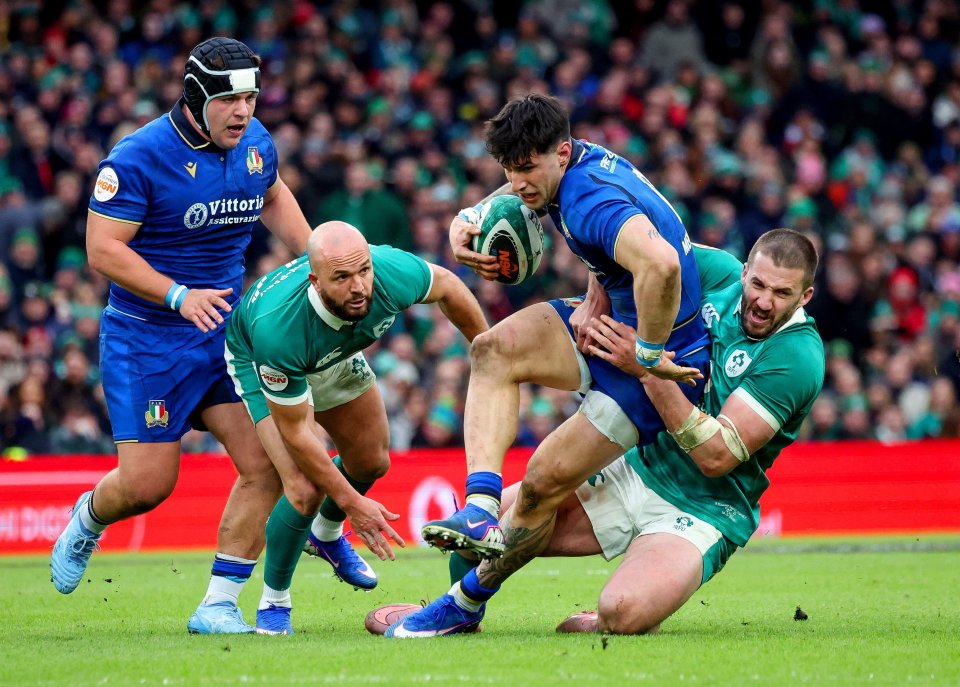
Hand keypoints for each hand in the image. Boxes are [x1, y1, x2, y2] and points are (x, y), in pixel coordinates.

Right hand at [179, 287, 232, 332]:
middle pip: (209, 309)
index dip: (223, 304)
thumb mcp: (210, 292)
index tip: (229, 309)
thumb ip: (221, 293)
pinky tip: (206, 330)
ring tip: (215, 328)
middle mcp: (202, 303)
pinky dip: (201, 326)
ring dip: (208, 322)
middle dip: (215, 315)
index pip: (216, 300)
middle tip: (221, 321)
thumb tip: (232, 290)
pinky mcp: (191, 315)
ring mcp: (196, 309)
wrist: (182, 296)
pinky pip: (196, 321)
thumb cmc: (200, 295)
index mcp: (208, 297)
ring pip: (203, 316)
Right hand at [344, 495, 405, 560]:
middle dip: (388, 551)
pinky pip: (366, 542)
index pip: (391, 532)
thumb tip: (397, 517)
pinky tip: (374, 551)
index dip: (397, 539)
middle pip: (382, 541)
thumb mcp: (379, 507)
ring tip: (384, 558)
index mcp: (379, 521)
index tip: (403, 545)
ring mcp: (365, 531)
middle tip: (393, 558)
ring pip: (373, 544)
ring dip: (379, 552)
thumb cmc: (367, 504)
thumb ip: (388, 514)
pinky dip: (371, 547)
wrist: (351, 504)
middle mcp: (373, 527)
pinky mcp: (359, 532)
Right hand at [449, 216, 498, 280]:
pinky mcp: (469, 264)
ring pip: (477, 270)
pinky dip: (484, 275)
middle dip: (488, 267)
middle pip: (476, 265)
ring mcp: (465, 263)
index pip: (474, 257)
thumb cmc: (462, 229)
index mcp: (460, 252)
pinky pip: (477, 271)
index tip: (494, 258)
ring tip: (497, 274)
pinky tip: (493, 278)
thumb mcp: (465, 227)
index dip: (484, 259)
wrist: (455, 233)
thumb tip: (479, 231)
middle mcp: (462, 259)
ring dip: (487, 274)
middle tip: (498, 266)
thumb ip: (472, 229)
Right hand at [569, 288, 610, 352]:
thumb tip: (596, 350)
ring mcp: (575, 324)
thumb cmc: (604, 312)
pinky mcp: (571, 320)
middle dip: (582, 347)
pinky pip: (574, 328)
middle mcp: (581, 330)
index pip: (585, 349)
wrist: (596, 298)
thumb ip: (600, 339)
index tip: (589, 352)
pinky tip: (583, 324)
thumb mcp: (605, 327)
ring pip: (576, 337)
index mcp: (590, 332)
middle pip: (578, 345)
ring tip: (585, 334)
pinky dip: (578, 328)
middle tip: (586, 347)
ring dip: (580, 337)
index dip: (587, 352)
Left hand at [586, 315, 703, 385]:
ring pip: (605, 342)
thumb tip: (621, 324)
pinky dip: (596, 350)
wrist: (648, 370)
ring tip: (589, 330)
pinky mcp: (616, 361)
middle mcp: (624, 344)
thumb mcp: (643, 340)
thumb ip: (632, 331)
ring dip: (596, 335)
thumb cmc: (647, 353)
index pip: (618, 326)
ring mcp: (619, 353)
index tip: (602, 317)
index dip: (609, 321)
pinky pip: (604, 355)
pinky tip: (589, 346)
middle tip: (592, 320)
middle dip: (599, 325)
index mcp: (632, 338)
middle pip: (609, 332)